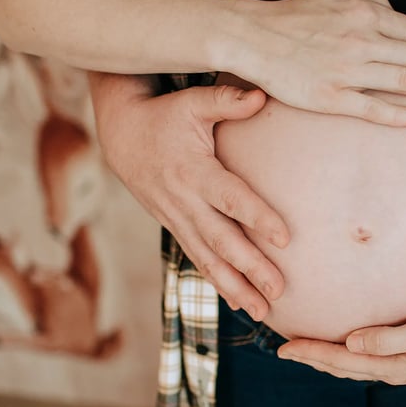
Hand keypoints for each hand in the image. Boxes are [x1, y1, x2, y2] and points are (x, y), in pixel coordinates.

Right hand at [90, 73, 287, 319]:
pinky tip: (240, 303)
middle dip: (250, 267)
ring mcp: (177, 219)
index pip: (230, 198)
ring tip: (262, 311)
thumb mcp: (192, 103)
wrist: (121, 136)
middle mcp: (184, 201)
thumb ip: (226, 100)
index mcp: (193, 171)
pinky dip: (218, 283)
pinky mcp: (176, 227)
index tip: (284, 238)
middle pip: (221, 240)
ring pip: (208, 259)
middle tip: (279, 290)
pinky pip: (198, 260)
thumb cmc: (165, 115)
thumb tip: (262, 95)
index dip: (257, 217)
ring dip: (235, 287)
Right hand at [226, 0, 405, 126]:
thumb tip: (397, 11)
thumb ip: (370, 2)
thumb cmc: (293, 16)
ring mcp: (347, 70)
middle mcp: (362, 40)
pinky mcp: (331, 97)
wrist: (253, 36)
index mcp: (365, 14)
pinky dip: (397, 114)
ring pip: (403, 81)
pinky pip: (372, 108)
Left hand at [277, 301, 405, 384]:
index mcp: (392, 364)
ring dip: (327, 358)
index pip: (341, 361)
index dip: (312, 353)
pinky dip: (347, 353)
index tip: (284, 346)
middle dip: (312, 358)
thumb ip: (390, 338)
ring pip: (353, 365)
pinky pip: (367, 358)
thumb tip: (351, 342)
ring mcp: (400, 364)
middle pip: (342, 366)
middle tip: (284, 347)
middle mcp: (392, 368)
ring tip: (306, 349)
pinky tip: (346, 344)